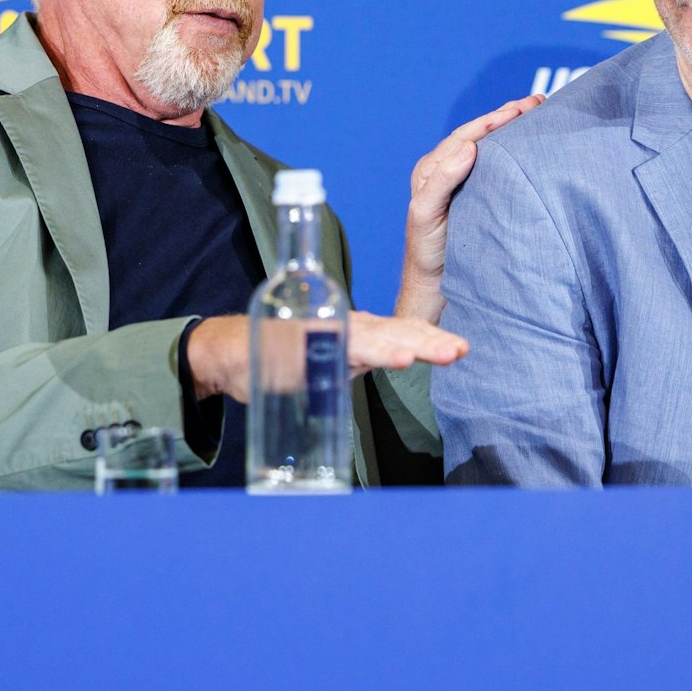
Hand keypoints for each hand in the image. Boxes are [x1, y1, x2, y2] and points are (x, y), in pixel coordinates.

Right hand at [184, 312, 469, 403]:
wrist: (230, 351)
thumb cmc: (284, 355)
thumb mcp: (331, 362)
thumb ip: (359, 361)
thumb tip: (392, 361)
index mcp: (359, 335)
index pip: (402, 334)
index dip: (431, 340)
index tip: (460, 349)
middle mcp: (348, 328)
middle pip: (396, 333)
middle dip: (430, 342)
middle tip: (459, 350)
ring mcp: (327, 333)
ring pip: (375, 339)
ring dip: (406, 346)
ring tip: (435, 353)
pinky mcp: (306, 343)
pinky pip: (341, 349)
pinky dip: (369, 353)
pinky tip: (393, 358)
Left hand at [397, 95, 544, 323]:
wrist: (435, 284)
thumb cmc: (427, 251)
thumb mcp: (427, 213)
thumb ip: (442, 180)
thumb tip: (469, 146)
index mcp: (431, 170)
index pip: (466, 136)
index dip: (493, 120)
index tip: (520, 109)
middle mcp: (444, 170)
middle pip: (480, 134)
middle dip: (508, 116)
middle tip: (538, 103)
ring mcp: (461, 182)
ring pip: (488, 147)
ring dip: (511, 128)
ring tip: (537, 112)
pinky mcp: (475, 195)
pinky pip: (494, 165)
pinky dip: (511, 149)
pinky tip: (528, 143)